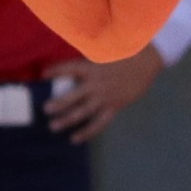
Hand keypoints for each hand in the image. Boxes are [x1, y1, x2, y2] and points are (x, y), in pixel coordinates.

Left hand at [42, 47, 162, 143]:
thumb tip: (77, 55)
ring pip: (82, 112)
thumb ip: (90, 57)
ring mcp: (104, 97)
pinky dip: (86, 132)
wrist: (146, 62)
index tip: (44, 74)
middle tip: (45, 109)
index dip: (56, 71)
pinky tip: (75, 138)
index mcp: (92, 68)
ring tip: (53, 126)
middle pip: (72, 96)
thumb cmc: (126, 54)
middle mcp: (95, 84)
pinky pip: (98, 123)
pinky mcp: (113, 107)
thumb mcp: (105, 51)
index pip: (69, 69)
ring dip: (67, 120)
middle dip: (58, 103)